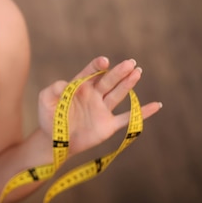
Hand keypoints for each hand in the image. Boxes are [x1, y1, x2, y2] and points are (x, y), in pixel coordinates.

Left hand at [37, 56, 161, 155]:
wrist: (55, 141)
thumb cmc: (48, 117)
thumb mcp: (46, 100)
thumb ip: (52, 89)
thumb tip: (64, 84)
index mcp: (79, 86)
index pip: (90, 72)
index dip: (97, 66)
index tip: (104, 62)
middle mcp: (93, 95)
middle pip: (108, 80)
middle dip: (119, 71)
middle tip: (130, 62)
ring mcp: (102, 109)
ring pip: (118, 94)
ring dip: (128, 84)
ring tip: (137, 71)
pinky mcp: (108, 125)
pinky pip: (127, 118)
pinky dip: (142, 113)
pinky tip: (156, 105)